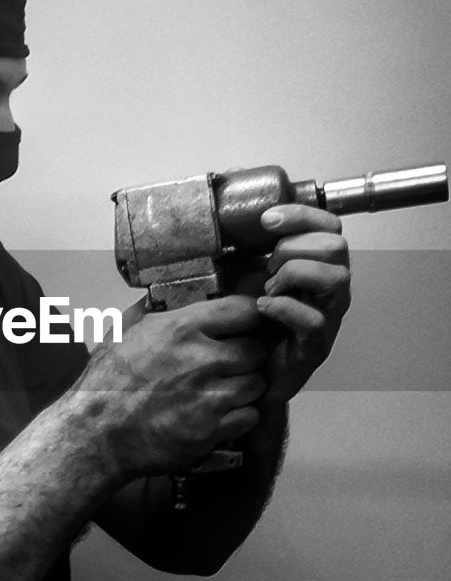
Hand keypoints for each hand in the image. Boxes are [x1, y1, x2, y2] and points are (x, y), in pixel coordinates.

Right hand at [78, 294, 267, 477]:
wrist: (95, 434)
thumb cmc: (105, 384)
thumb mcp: (124, 331)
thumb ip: (154, 312)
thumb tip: (165, 296)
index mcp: (180, 329)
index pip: (243, 310)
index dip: (250, 317)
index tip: (248, 324)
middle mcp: (201, 359)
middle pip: (256, 350)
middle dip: (248, 357)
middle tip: (233, 364)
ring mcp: (209, 396)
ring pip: (257, 384)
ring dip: (246, 387)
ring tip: (225, 390)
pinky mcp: (211, 429)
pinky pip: (249, 416)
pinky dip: (240, 416)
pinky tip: (220, 413)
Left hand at [255, 203, 351, 404]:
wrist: (254, 376)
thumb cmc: (258, 325)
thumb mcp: (256, 276)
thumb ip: (259, 247)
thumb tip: (244, 204)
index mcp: (321, 267)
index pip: (330, 226)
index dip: (302, 215)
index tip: (267, 220)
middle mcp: (332, 290)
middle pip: (336, 246)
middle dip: (294, 248)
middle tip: (268, 268)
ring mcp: (329, 317)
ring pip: (335, 278)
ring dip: (294, 274)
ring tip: (269, 289)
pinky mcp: (316, 345)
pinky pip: (314, 319)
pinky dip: (285, 308)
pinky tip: (263, 308)